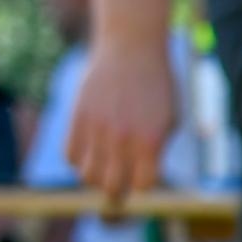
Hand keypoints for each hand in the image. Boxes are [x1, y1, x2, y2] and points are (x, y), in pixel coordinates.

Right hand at [66, 39, 175, 203]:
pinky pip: (70, 155)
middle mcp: (122, 138)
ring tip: (104, 169)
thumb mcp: (171, 120)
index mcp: (150, 141)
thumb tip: (139, 179)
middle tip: (119, 187)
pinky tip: (90, 153)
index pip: (142, 185)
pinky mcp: (77, 117)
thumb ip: (157, 150)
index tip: (144, 176)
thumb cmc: (158, 87)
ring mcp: (97, 128)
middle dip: (117, 192)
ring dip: (96, 178)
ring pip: (87, 176)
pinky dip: (79, 161)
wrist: (132, 49)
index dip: (144, 184)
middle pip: (111, 187)